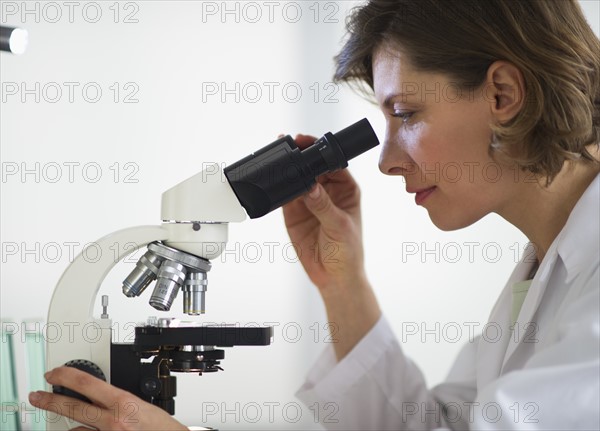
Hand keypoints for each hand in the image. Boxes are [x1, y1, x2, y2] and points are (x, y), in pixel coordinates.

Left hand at [29, 367, 188, 430]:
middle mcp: (112, 421)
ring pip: (74, 429)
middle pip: (71, 406)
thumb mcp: (142, 406)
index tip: (54, 373)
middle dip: (49, 400)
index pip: (86, 382)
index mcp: (123, 402)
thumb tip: (100, 398)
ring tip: (60, 419)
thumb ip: (119, 401)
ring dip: (69, 425)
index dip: (64, 375)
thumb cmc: (162, 428)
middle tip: (37, 396)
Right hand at [282, 134, 380, 359]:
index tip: (307, 143)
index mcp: (345, 188)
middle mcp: (327, 190)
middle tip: (288, 145)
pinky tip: (272, 180)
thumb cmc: (348, 251)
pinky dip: (278, 188)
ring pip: (296, 177)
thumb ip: (323, 206)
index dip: (320, 150)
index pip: (332, 162)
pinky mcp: (293, 212)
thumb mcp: (339, 226)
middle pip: (312, 166)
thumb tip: (310, 186)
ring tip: (277, 159)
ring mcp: (309, 200)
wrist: (333, 276)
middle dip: (301, 155)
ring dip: (287, 168)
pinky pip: (284, 195)